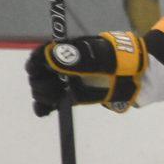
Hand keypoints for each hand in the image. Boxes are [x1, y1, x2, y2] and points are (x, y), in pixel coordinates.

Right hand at [25, 32, 146, 116]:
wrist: (129, 75)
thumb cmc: (113, 60)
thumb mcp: (97, 57)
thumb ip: (76, 59)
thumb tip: (52, 58)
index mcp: (63, 52)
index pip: (39, 57)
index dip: (35, 65)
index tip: (36, 71)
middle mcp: (59, 67)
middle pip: (37, 76)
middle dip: (41, 84)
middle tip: (56, 90)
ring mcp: (63, 82)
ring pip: (41, 89)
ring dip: (43, 96)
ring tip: (56, 99)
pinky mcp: (68, 96)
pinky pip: (49, 103)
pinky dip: (42, 107)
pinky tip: (44, 111)